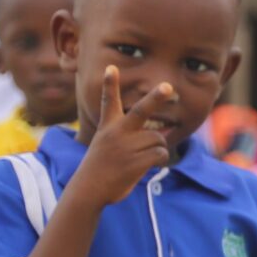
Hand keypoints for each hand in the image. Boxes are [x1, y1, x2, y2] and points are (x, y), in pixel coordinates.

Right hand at [77, 67, 177, 203]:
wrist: (88, 190)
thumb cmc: (101, 167)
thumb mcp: (106, 144)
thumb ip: (131, 136)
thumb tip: (165, 133)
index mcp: (108, 126)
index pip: (110, 101)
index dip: (111, 84)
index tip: (111, 67)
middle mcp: (117, 133)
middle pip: (141, 111)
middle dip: (156, 98)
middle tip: (168, 87)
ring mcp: (126, 147)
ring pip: (158, 139)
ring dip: (156, 148)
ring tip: (139, 158)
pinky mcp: (136, 161)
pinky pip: (161, 153)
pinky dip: (159, 159)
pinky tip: (145, 165)